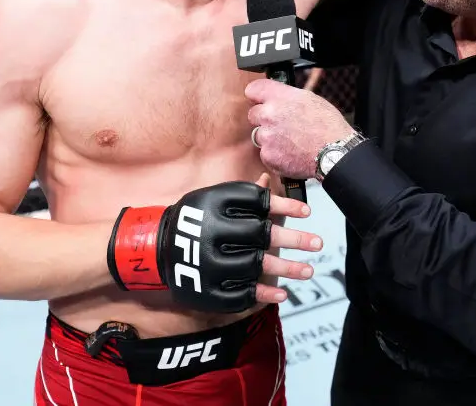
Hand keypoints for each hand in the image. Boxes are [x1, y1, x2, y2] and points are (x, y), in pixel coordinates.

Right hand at [107, 174, 322, 311]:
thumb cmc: (195, 218)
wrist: (157, 248)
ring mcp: (208, 265)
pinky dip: (262, 294)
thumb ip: (243, 196)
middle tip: (318, 244)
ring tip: (309, 270)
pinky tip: (282, 294)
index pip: (257, 204)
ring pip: (256, 266)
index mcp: (214, 206)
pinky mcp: (206, 290)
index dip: (285, 208)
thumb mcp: (214, 199)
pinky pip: (239, 295)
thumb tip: (271, 180)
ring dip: (286, 269)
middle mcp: (211, 234)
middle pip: (261, 236)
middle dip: (294, 241)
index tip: (307, 213)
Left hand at [245, 78, 354, 178]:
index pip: (253, 89)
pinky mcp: (268, 155)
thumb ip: (287, 97)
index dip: (257, 96)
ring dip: (270, 138)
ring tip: (291, 141)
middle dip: (265, 119)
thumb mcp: (310, 99)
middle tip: (282, 126)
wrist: (335, 152)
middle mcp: (269, 114)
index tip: (260, 100)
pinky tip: (291, 153)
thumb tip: (278, 98)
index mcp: (280, 97)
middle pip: (253, 114)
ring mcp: (267, 136)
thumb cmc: (328, 126)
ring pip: (260, 135)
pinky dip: (275, 155)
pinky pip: (265, 153)